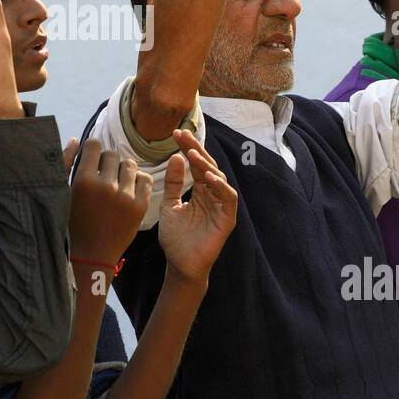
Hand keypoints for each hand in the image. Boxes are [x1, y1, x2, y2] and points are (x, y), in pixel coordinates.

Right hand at [66, 139, 151, 267]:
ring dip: (123, 170)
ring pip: (130, 165)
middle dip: (107, 162)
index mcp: (84, 180)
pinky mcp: (140, 206)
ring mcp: (125, 196)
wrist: (92, 255)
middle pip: (112, 155)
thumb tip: (76, 139)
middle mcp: (106, 186)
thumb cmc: (72, 222)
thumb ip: (67, 163)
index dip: (92, 150)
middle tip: (103, 175)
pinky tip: (128, 189)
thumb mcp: (63, 193)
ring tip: (116, 183)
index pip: (94, 145)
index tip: (91, 160)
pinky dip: (138, 181)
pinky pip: (145, 179)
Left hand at [157, 130, 236, 285]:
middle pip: (208, 166)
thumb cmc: (176, 238)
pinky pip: (227, 198)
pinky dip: (220, 186)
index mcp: (200, 191)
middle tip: (183, 135)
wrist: (180, 265)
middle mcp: (213, 195)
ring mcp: (221, 206)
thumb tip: (176, 157)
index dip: (188, 148)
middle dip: (196, 149)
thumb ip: (174, 183)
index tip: (175, 134)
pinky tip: (207, 178)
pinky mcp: (227, 219)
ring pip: (219, 179)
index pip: (196, 164)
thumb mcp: (170, 205)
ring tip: (192, 154)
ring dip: (206, 165)